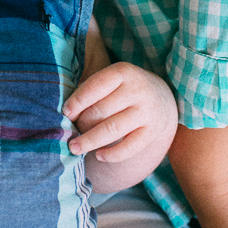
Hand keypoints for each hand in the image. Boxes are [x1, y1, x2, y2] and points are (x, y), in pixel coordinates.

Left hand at [64, 61, 177, 188]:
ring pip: (112, 129)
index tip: (65, 113)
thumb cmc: (123, 89)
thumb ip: (91, 90)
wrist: (161, 99)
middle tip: (71, 131)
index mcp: (123, 72)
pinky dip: (111, 154)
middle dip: (82, 123)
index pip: (95, 86)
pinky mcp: (153, 132)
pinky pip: (129, 147)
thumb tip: (66, 113)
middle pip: (101, 110)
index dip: (77, 101)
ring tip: (74, 148)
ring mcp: (147, 112)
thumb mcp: (112, 80)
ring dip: (90, 141)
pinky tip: (98, 156)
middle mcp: (138, 90)